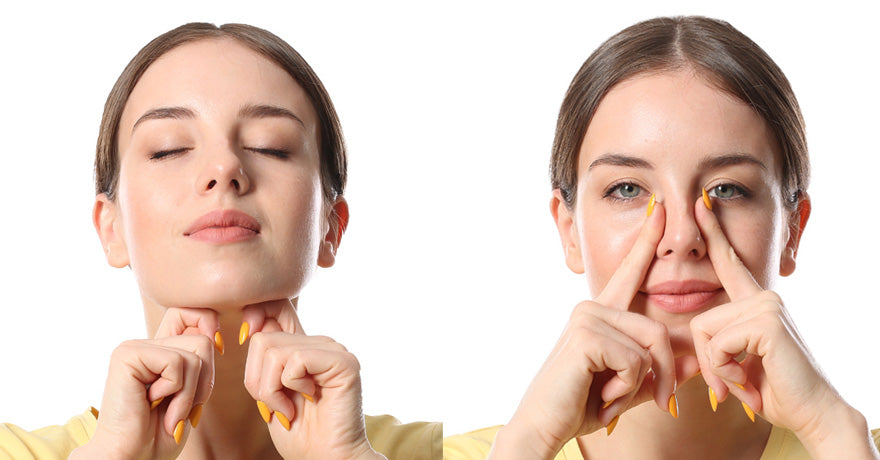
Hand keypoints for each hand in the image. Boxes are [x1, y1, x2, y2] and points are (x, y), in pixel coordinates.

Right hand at [70, 308, 216, 459]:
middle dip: (203, 382)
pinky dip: (176, 392)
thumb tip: (215, 336)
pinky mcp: (128, 355)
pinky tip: (152, 404)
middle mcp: (146, 344)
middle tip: (180, 406)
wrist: (133, 458)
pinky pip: (177, 363)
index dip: (210, 329)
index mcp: (161, 350)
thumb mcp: (192, 392)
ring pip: (194, 354)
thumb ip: (199, 362)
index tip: (211, 359)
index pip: (193, 314)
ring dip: (189, 393)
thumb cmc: (161, 433)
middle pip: (203, 341)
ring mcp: (134, 347)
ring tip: (167, 410)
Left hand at [241, 302, 383, 459]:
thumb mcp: (271, 391)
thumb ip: (266, 359)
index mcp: (304, 346)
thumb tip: (251, 328)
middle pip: (263, 339)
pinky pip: (295, 361)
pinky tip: (307, 402)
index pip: (277, 308)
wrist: (327, 459)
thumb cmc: (299, 433)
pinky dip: (290, 388)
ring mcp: (334, 350)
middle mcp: (321, 343)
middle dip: (257, 380)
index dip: (255, 318)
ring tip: (288, 409)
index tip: (245, 346)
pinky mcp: (343, 362)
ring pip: (275, 351)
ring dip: (271, 389)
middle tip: (274, 406)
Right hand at [492, 200, 697, 459]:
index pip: (629, 273)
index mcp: (601, 314)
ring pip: (651, 345)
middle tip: (654, 402)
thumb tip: (694, 360)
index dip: (647, 242)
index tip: (660, 209)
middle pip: (659, 330)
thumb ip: (659, 371)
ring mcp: (587, 316)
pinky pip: (636, 361)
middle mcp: (592, 306)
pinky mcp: (586, 334)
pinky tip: (602, 396)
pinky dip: (626, 389)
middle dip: (662, 374)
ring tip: (612, 398)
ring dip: (641, 384)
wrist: (544, 427)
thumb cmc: (580, 406)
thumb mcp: (629, 387)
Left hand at [690, 198, 877, 458]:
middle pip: (699, 320)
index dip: (714, 234)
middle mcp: (762, 296)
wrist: (811, 413)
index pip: (729, 264)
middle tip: (732, 385)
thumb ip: (714, 345)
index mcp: (754, 302)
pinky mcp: (766, 321)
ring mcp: (766, 305)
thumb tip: (679, 341)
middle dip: (708, 361)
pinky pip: (716, 345)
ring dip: (718, 369)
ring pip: (704, 332)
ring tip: (744, 383)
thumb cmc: (773, 390)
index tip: (702, 203)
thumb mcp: (735, 362)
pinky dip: (725, 371)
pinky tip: (749, 382)